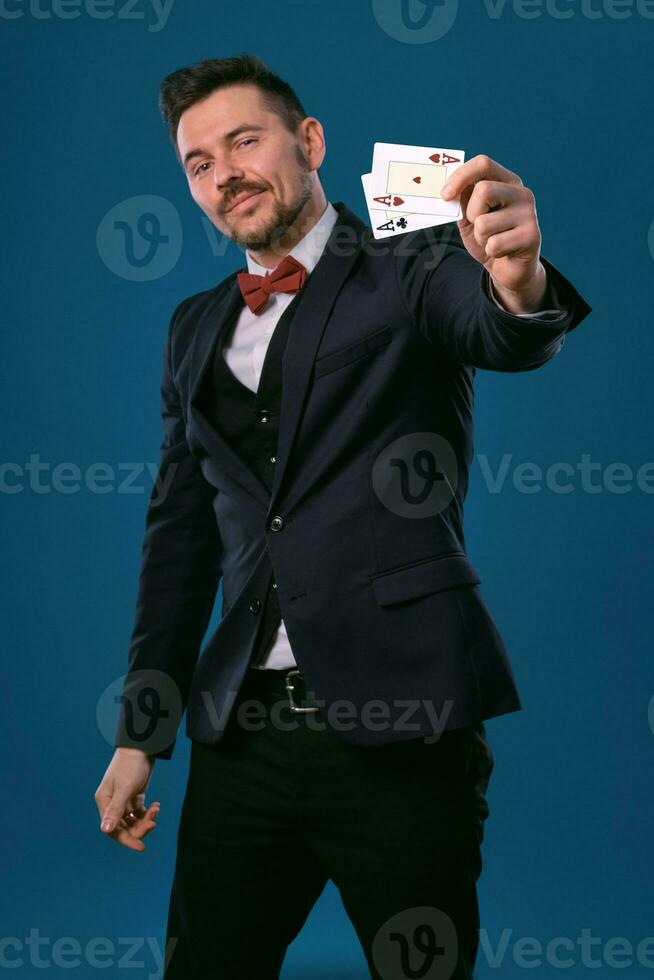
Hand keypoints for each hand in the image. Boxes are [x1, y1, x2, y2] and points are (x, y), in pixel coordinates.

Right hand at [94, 748, 159, 851]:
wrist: (142, 746)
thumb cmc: (130, 765)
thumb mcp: (125, 788)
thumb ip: (116, 810)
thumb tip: (105, 830)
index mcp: (104, 801)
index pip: (113, 829)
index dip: (126, 840)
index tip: (141, 847)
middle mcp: (112, 803)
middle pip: (124, 827)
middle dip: (139, 828)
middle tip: (153, 823)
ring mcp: (123, 800)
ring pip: (133, 820)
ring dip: (145, 819)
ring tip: (156, 809)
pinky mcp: (134, 795)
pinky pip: (140, 811)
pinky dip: (148, 812)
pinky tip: (156, 805)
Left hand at [442, 154, 546, 312]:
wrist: (509, 269)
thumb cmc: (489, 238)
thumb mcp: (470, 217)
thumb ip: (462, 200)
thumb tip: (448, 190)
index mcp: (506, 182)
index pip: (483, 164)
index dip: (460, 176)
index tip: (445, 196)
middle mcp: (521, 193)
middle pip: (483, 190)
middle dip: (471, 213)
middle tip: (476, 225)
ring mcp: (529, 214)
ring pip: (484, 223)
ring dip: (480, 238)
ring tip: (491, 241)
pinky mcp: (531, 236)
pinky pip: (494, 244)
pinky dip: (490, 251)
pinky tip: (502, 252)